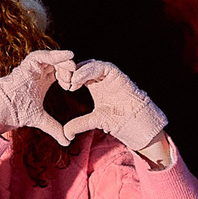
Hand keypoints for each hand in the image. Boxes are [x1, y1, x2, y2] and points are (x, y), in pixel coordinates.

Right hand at [0, 48, 76, 141]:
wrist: (1, 110)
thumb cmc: (17, 111)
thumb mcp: (41, 120)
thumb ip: (54, 128)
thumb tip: (67, 141)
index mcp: (44, 81)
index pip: (62, 73)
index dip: (70, 78)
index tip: (73, 88)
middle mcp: (39, 72)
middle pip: (60, 63)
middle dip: (69, 69)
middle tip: (74, 79)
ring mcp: (33, 67)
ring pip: (53, 57)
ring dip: (64, 61)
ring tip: (73, 67)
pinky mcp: (28, 64)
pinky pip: (43, 55)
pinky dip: (56, 54)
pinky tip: (68, 56)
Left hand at [53, 60, 169, 155]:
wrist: (137, 123)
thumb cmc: (119, 121)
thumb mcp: (95, 121)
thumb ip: (79, 124)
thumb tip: (66, 134)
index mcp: (94, 85)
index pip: (78, 75)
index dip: (68, 77)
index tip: (60, 85)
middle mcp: (101, 77)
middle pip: (82, 67)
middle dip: (71, 72)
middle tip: (61, 80)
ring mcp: (110, 75)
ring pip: (91, 64)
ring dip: (78, 71)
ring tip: (69, 82)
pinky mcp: (117, 74)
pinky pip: (102, 67)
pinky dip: (88, 71)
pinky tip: (77, 80)